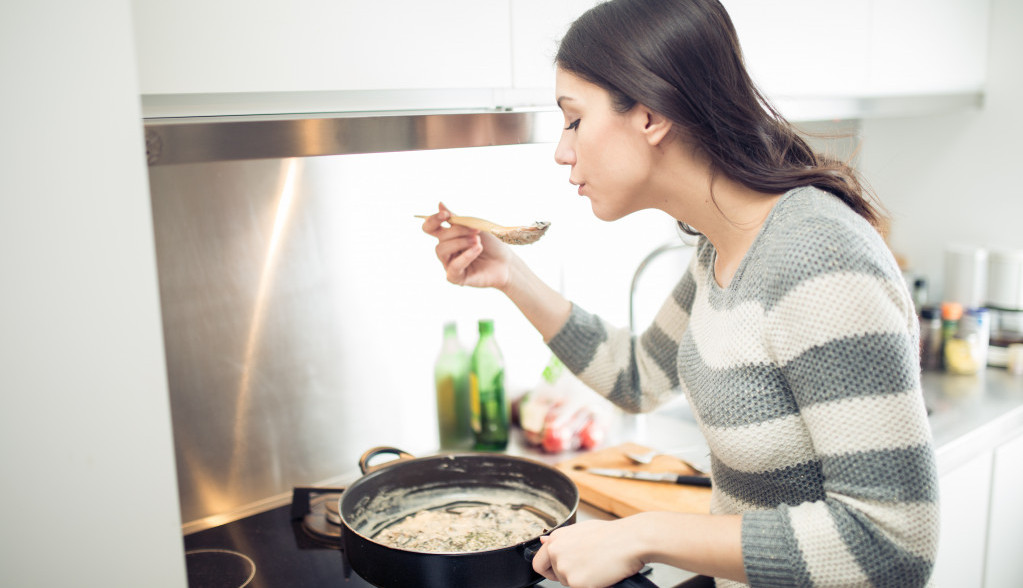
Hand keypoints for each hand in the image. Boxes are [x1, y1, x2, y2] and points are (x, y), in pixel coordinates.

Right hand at [420, 202, 512, 288]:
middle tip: (476, 231)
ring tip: (477, 242)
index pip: (431, 227)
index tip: (446, 215)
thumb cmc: (492, 244)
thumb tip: (440, 203)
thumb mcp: (475, 227)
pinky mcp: (456, 277)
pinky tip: (477, 249)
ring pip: (442, 250)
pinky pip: (453, 267)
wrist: (507, 262)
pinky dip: (465, 257)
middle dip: (457, 231)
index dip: (434, 220)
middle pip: (440, 237)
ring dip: (460, 242)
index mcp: (448, 236)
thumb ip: (457, 219)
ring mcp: (449, 264)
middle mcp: (446, 250)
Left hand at [532, 519, 646, 587]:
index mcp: (557, 539)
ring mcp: (565, 569)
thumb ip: (561, 539)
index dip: (549, 569)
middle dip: (570, 574)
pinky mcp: (577, 583)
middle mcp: (557, 552)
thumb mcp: (582, 530)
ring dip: (582, 580)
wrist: (630, 541)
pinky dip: (593, 585)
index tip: (557, 571)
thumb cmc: (612, 535)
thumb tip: (544, 541)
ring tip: (598, 566)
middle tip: (589, 565)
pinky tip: (602, 574)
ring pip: (568, 583)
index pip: (539, 563)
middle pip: (556, 576)